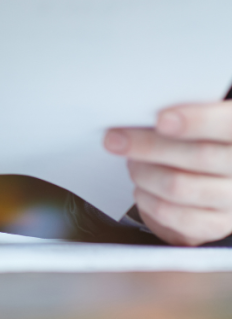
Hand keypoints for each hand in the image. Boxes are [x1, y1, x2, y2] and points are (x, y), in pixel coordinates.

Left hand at [105, 102, 231, 245]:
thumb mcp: (188, 116)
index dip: (196, 121)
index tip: (161, 120)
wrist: (206, 175)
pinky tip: (139, 187)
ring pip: (179, 186)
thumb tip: (135, 112)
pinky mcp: (214, 223)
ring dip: (143, 172)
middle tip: (114, 139)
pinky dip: (146, 198)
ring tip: (130, 162)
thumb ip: (173, 111)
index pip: (227, 124)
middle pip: (199, 156)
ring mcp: (231, 198)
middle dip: (148, 146)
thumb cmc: (190, 138)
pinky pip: (171, 213)